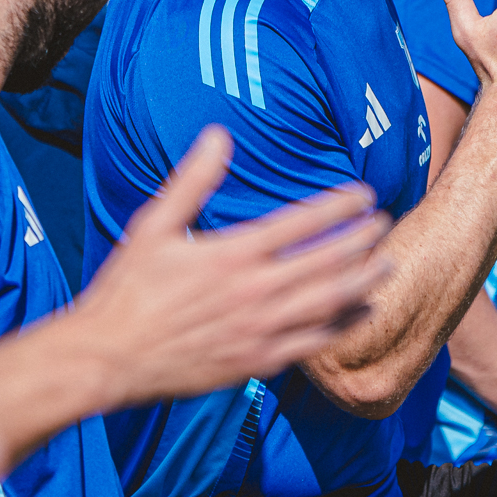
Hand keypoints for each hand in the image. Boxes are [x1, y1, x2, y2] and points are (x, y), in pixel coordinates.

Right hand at [74, 127, 394, 404]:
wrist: (110, 357)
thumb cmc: (128, 289)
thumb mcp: (153, 226)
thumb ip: (192, 180)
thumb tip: (218, 135)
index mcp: (232, 254)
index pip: (302, 222)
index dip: (340, 205)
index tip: (364, 193)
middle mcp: (254, 292)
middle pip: (328, 261)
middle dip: (363, 240)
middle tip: (385, 223)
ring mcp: (260, 330)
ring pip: (330, 302)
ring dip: (364, 281)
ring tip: (387, 263)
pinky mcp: (258, 361)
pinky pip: (315, 343)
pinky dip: (344, 325)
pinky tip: (362, 312)